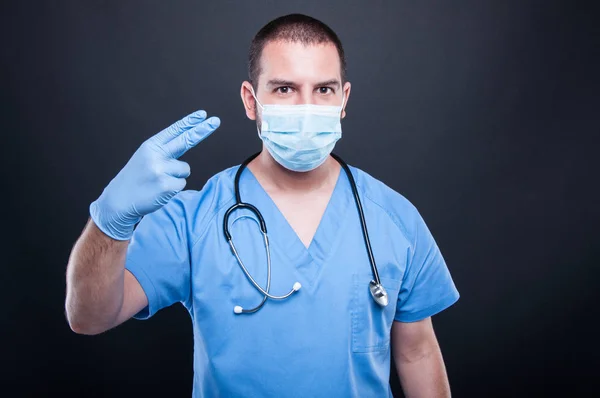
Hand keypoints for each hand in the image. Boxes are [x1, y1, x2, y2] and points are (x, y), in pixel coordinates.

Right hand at [89, 110, 219, 239]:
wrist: (119, 200)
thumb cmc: (136, 178)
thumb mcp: (145, 157)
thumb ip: (164, 150)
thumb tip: (187, 140)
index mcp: (150, 146)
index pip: (174, 130)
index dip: (189, 122)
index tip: (203, 114)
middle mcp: (155, 155)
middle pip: (185, 140)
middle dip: (202, 130)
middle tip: (216, 120)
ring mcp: (161, 170)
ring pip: (185, 169)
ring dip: (176, 176)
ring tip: (158, 181)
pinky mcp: (166, 185)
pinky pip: (182, 183)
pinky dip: (174, 188)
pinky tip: (159, 190)